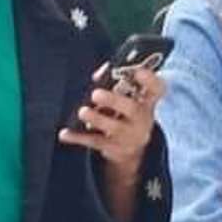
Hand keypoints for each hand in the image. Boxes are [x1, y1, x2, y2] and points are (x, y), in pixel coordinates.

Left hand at [58, 63, 163, 181]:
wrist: (130, 150)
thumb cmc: (125, 113)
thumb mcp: (127, 98)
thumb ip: (115, 82)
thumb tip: (98, 74)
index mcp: (147, 102)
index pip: (156, 89)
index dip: (150, 80)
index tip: (138, 71)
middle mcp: (141, 119)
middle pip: (132, 109)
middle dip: (114, 100)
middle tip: (96, 94)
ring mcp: (129, 136)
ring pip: (113, 128)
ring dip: (97, 119)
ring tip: (82, 111)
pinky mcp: (114, 149)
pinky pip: (94, 142)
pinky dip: (78, 138)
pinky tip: (65, 134)